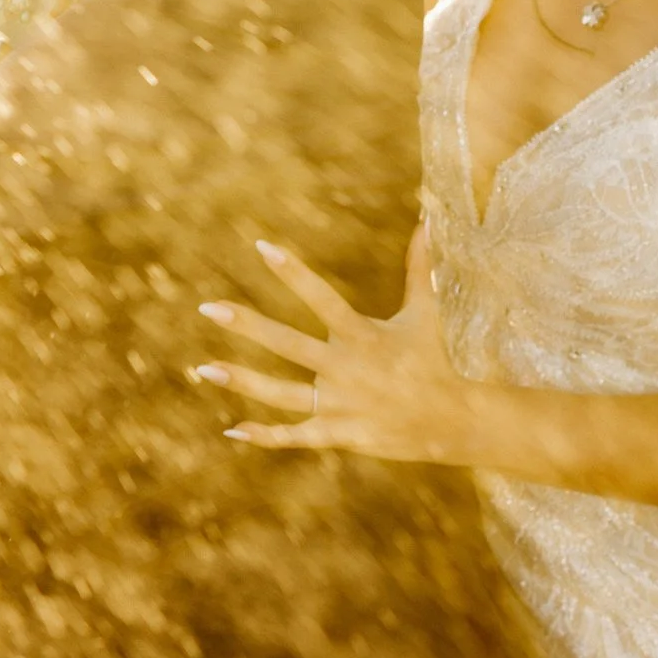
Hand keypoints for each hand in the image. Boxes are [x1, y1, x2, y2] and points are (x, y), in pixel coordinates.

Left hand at [195, 228, 473, 464]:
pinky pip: (295, 436)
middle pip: (288, 344)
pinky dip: (264, 435)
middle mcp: (346, 368)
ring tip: (203, 369)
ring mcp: (340, 404)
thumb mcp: (426, 313)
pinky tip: (232, 430)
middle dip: (248, 325)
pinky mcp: (339, 434)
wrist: (455, 422)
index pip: (321, 298)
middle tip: (208, 307)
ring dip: (242, 381)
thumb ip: (420, 268)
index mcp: (363, 335)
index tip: (262, 246)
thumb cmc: (436, 360)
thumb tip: (428, 221)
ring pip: (281, 393)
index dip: (293, 272)